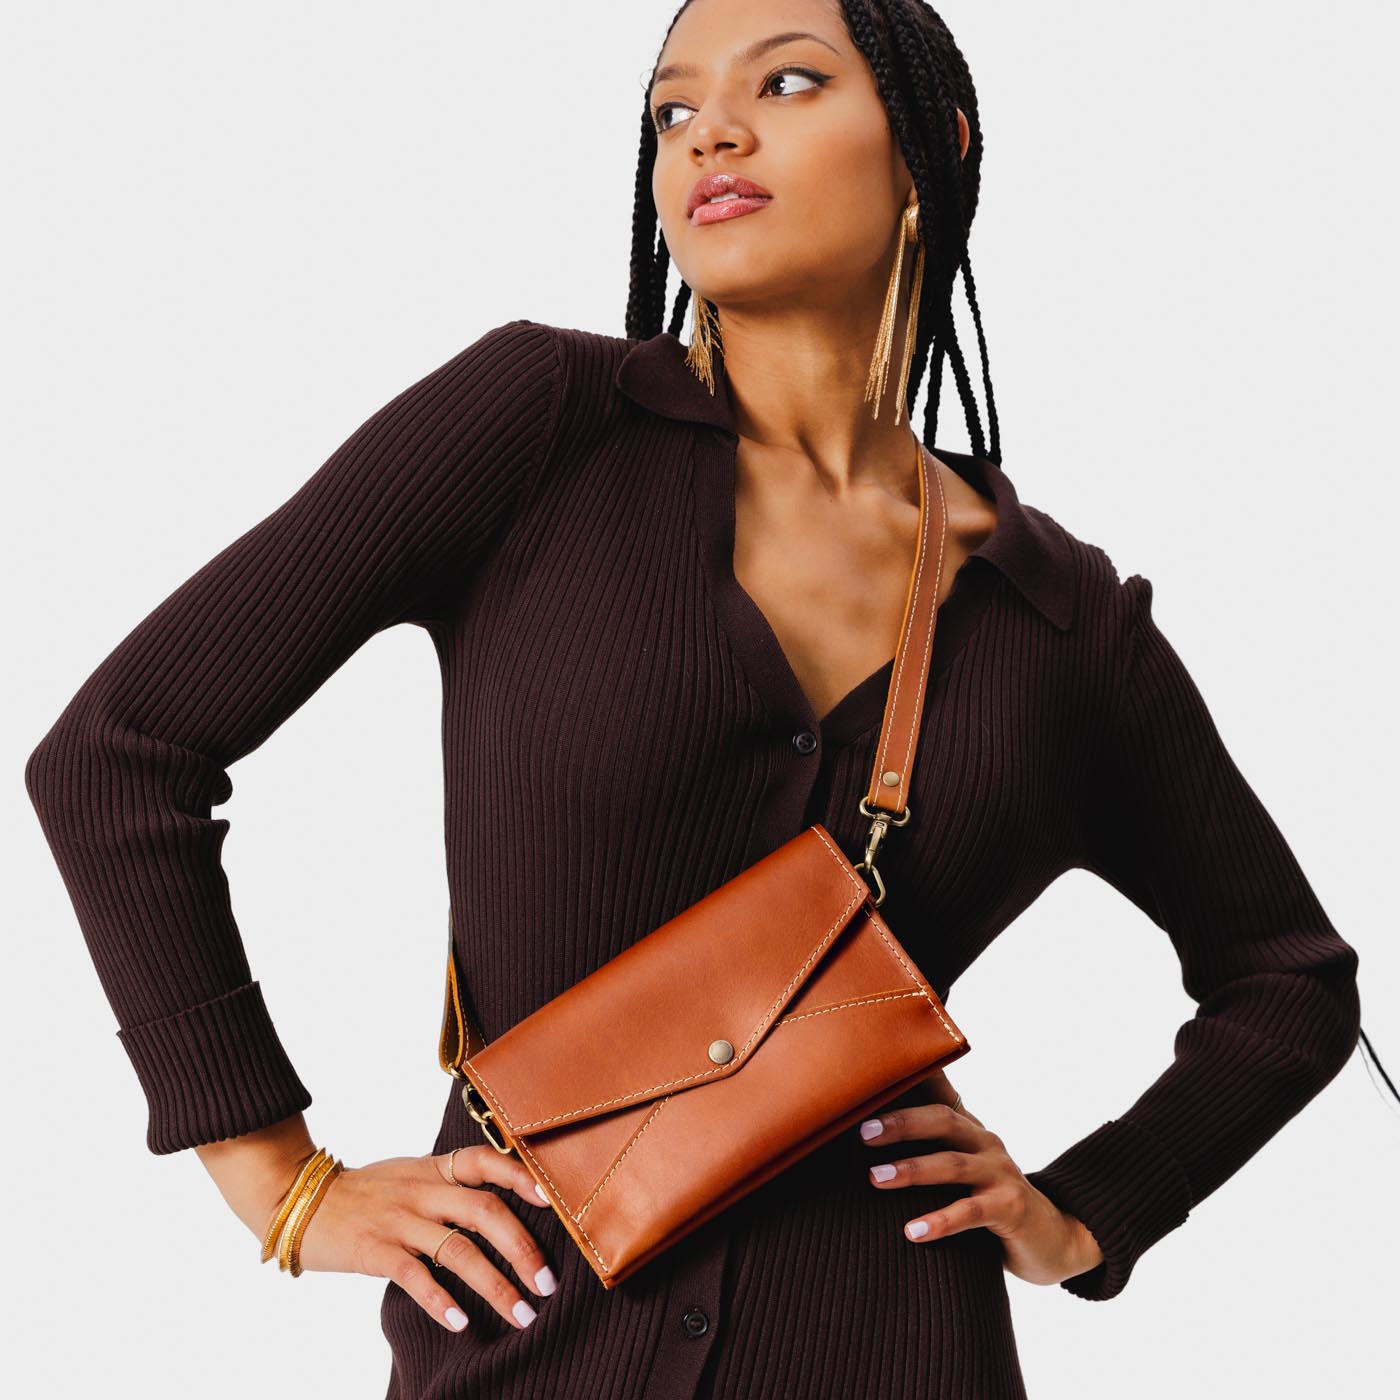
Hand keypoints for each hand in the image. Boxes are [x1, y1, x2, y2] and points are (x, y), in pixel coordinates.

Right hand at [278, 1146, 559, 1333]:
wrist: (301, 1199)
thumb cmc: (365, 1192)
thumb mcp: (410, 1175)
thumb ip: (448, 1186)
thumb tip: (499, 1211)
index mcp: (435, 1168)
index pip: (486, 1161)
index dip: (522, 1176)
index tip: (553, 1201)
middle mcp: (424, 1190)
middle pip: (486, 1211)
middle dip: (523, 1248)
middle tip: (548, 1283)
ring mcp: (401, 1219)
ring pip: (460, 1249)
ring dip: (496, 1286)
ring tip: (522, 1314)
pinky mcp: (376, 1250)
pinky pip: (416, 1276)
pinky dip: (441, 1300)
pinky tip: (460, 1323)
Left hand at [855, 1070, 1104, 1286]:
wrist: (1053, 1240)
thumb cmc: (991, 1203)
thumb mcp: (962, 1171)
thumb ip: (929, 1151)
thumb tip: (869, 1136)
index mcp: (969, 1129)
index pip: (938, 1095)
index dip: (909, 1081)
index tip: (871, 1077)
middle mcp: (986, 1143)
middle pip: (942, 1120)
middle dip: (901, 1123)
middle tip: (863, 1131)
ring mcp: (1001, 1173)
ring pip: (953, 1164)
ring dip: (913, 1169)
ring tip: (876, 1177)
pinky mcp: (1012, 1208)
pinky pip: (971, 1212)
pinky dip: (941, 1221)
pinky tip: (913, 1231)